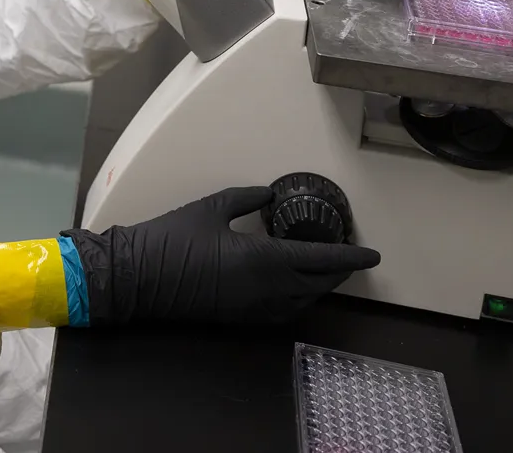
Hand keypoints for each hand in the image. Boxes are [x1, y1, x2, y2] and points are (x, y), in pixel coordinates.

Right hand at [64, 186, 379, 325]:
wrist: (139, 278)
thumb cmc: (173, 238)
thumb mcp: (211, 207)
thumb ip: (246, 199)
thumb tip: (270, 195)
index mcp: (264, 260)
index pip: (321, 259)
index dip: (350, 256)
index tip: (373, 253)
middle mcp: (268, 289)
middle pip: (318, 284)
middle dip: (339, 272)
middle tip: (350, 256)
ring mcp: (254, 307)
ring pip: (303, 301)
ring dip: (319, 286)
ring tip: (324, 269)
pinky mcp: (239, 317)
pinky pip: (283, 310)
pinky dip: (298, 298)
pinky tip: (292, 286)